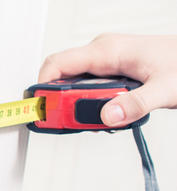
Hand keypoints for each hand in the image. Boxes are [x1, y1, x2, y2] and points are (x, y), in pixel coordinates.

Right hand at [39, 34, 176, 126]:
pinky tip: (103, 113)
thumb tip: (108, 115)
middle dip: (62, 103)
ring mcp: (105, 62)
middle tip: (72, 121)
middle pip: (62, 78)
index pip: (58, 64)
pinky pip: (86, 88)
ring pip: (74, 85)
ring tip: (94, 119)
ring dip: (78, 106)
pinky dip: (89, 104)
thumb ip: (136, 104)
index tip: (43, 108)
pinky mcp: (109, 72)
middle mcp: (102, 54)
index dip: (43, 87)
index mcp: (108, 50)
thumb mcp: (165, 88)